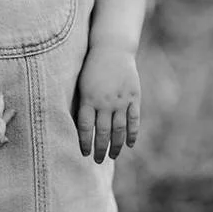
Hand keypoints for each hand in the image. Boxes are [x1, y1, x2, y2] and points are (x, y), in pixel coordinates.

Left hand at [74, 45, 139, 162]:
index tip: (84, 153)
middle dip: (100, 149)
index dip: (85, 142)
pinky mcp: (133, 97)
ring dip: (116, 146)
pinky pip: (133, 120)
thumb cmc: (92, 68)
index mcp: (89, 99)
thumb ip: (83, 105)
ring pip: (119, 129)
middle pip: (103, 132)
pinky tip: (129, 144)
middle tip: (97, 161)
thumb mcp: (82, 84)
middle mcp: (105, 102)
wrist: (112, 49)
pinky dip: (132, 134)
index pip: (86, 127)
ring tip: (112, 157)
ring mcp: (121, 100)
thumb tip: (79, 128)